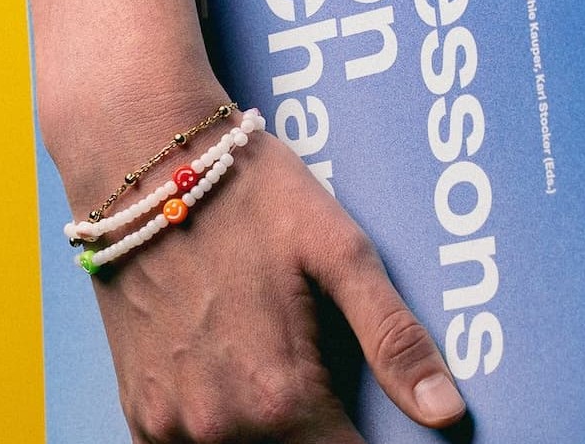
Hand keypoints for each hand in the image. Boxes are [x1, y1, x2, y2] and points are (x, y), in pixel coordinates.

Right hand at [74, 115, 465, 442]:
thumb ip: (393, 338)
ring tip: (279, 362)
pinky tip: (236, 379)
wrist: (144, 167)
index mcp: (280, 397)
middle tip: (324, 366)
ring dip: (276, 433)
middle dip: (325, 431)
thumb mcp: (339, 250)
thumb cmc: (249, 197)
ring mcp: (168, 425)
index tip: (374, 417)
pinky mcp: (138, 411)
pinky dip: (225, 434)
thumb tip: (446, 411)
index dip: (373, 443)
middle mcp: (219, 427)